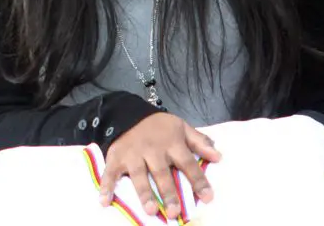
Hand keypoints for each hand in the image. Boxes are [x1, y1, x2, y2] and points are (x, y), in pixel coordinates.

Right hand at [99, 113, 220, 219]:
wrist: (128, 112)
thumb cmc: (159, 126)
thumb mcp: (181, 128)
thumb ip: (199, 142)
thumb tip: (219, 156)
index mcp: (172, 143)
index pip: (188, 163)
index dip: (198, 180)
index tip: (208, 198)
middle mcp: (152, 150)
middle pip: (162, 173)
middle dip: (168, 193)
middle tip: (175, 212)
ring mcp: (133, 154)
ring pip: (139, 175)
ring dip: (144, 193)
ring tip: (150, 210)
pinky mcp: (116, 157)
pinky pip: (110, 173)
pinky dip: (106, 187)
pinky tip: (105, 201)